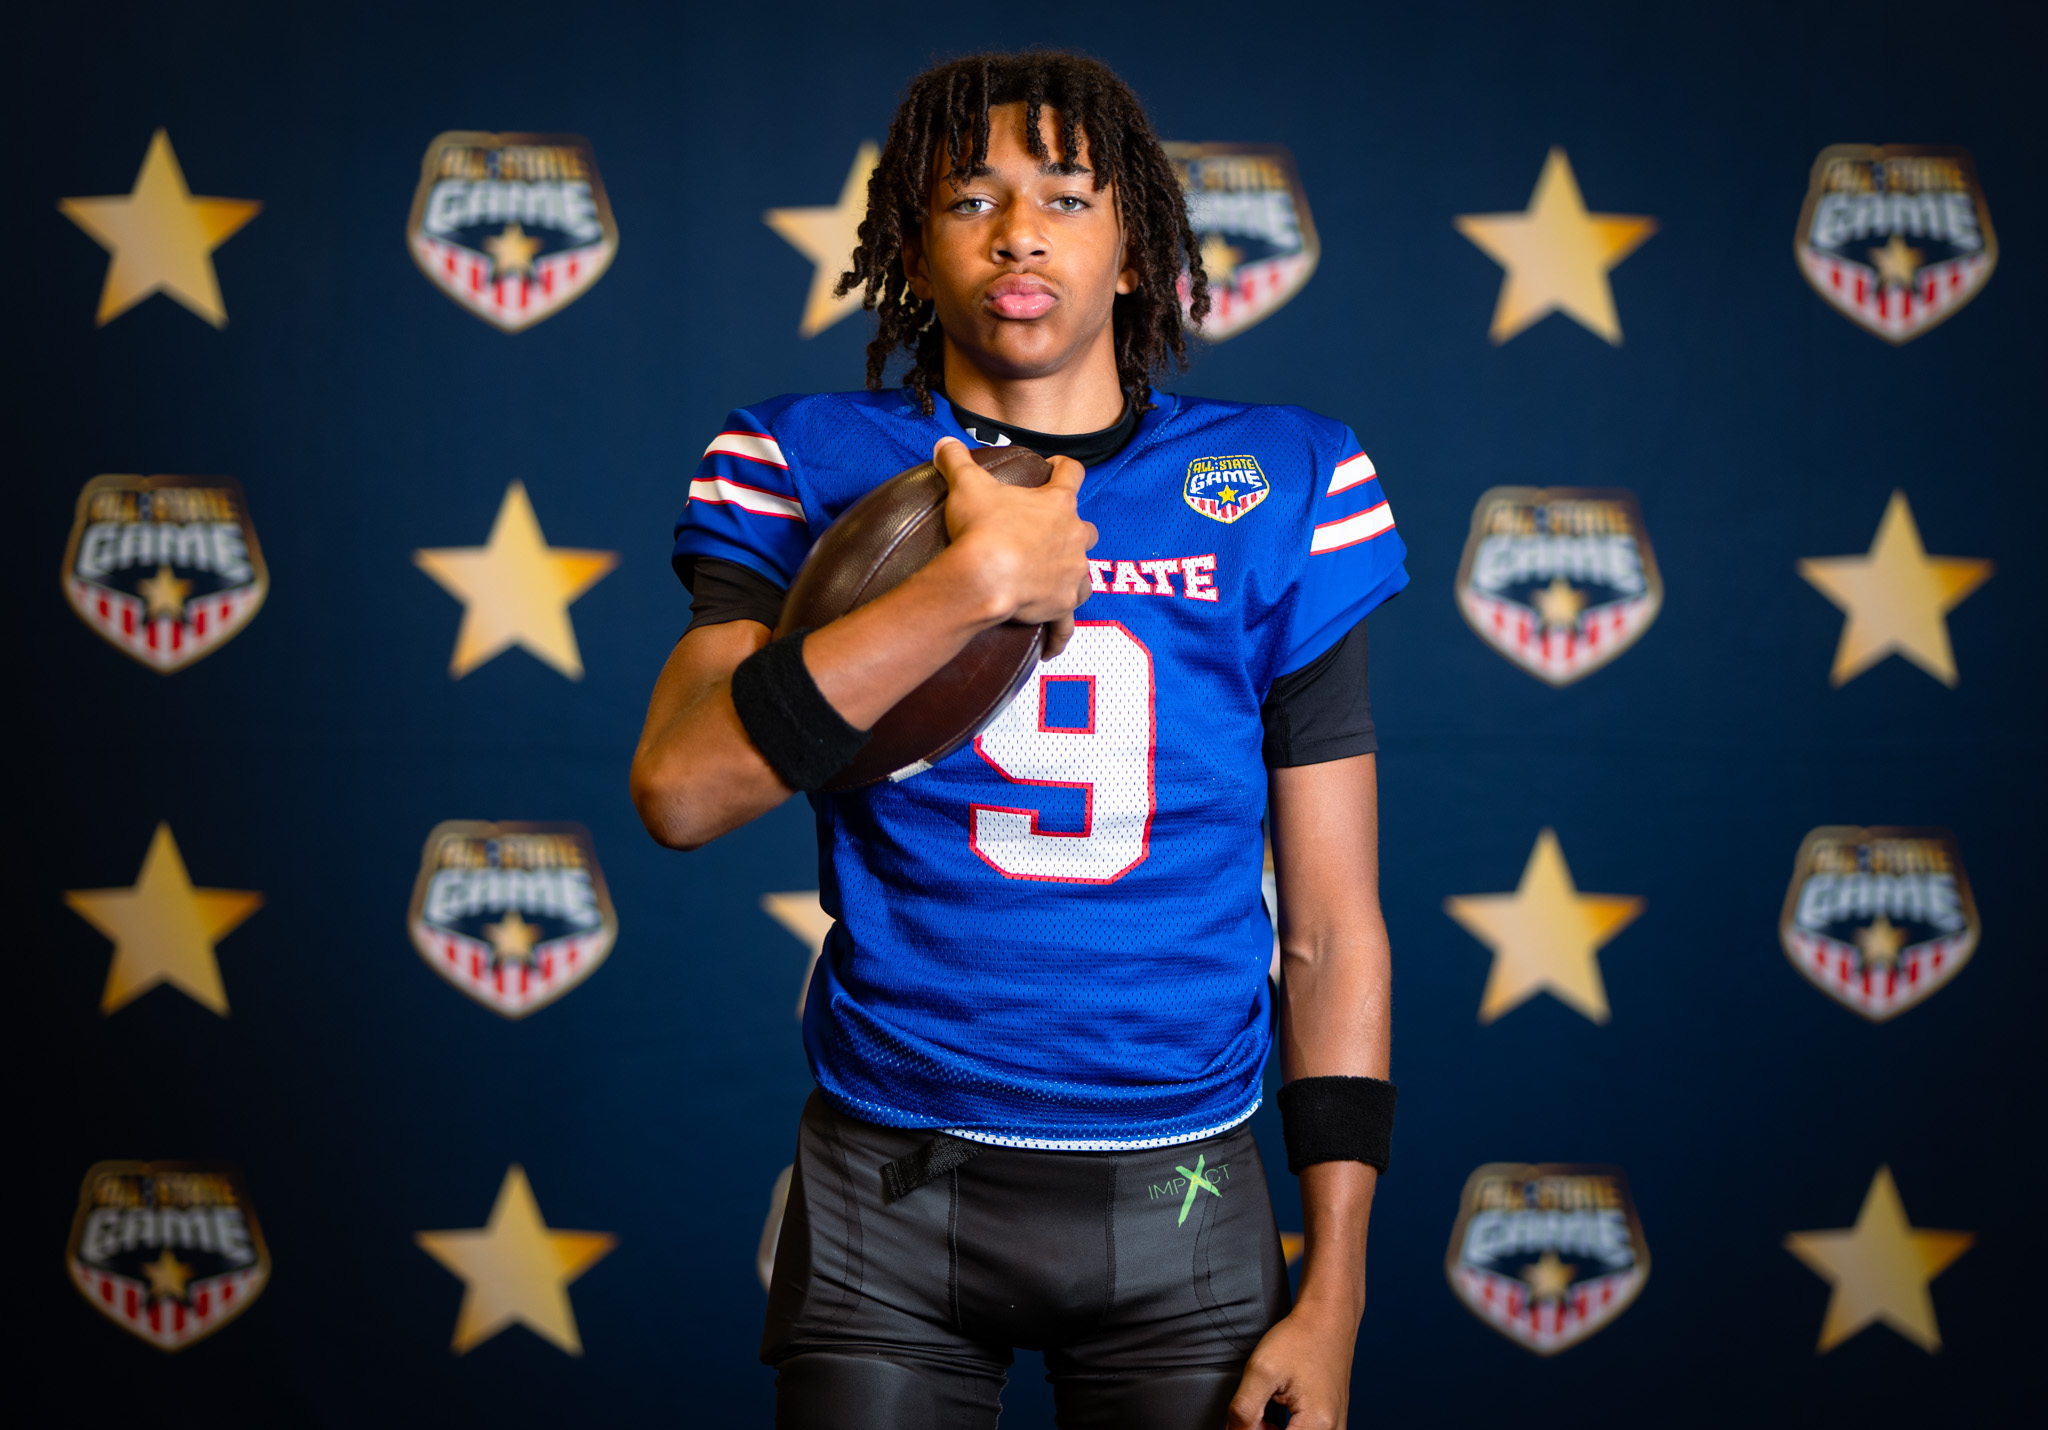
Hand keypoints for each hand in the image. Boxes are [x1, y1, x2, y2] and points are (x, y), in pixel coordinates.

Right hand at [931, 438, 1096, 657]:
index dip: (1065, 468)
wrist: (984, 577)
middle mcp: (1073, 538)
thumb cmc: (982, 529)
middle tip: (1054, 532)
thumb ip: (957, 462)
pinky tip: (1052, 648)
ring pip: (1084, 574)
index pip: (1072, 474)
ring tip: (1057, 581)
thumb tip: (942, 444)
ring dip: (1074, 576)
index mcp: (1057, 504)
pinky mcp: (1061, 605)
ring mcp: (1071, 573)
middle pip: (1087, 530)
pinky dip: (1060, 635)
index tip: (1057, 467)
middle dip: (1074, 530)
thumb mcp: (967, 486)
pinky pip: (1067, 625)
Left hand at [1226, 1300, 1357, 1429]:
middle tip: (1257, 1411)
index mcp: (1317, 1425)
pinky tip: (1276, 1414)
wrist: (1328, 1319)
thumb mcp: (1262, 1370)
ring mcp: (1335, 1429)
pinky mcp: (1332, 1425)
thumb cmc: (1299, 1339)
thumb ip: (1244, 1410)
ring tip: (1266, 1409)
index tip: (1247, 1416)